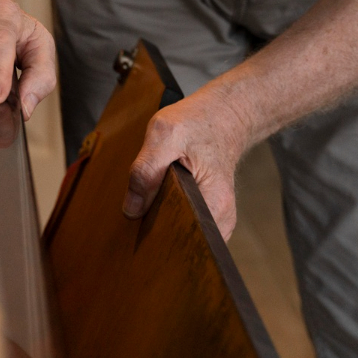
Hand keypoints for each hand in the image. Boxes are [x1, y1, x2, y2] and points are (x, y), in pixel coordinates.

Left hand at [123, 85, 251, 240]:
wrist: (225, 116)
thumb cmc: (198, 122)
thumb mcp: (165, 134)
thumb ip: (146, 169)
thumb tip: (131, 210)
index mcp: (213, 202)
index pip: (181, 239)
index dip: (155, 237)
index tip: (135, 231)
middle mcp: (221, 218)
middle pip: (180, 242)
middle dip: (155, 232)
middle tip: (136, 217)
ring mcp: (218, 218)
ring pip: (181, 235)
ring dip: (161, 224)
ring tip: (147, 207)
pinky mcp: (210, 214)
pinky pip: (185, 225)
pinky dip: (169, 217)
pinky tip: (158, 203)